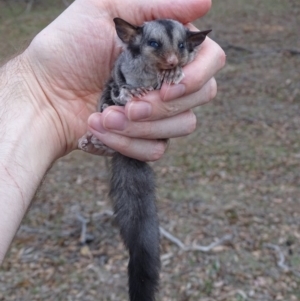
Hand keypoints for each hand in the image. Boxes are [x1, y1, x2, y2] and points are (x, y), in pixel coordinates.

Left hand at [21, 0, 223, 159]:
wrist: (43, 93)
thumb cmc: (67, 48)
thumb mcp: (103, 10)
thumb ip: (155, 6)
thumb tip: (205, 2)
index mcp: (165, 51)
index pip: (210, 60)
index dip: (197, 74)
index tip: (168, 81)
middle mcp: (168, 82)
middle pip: (202, 96)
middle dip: (164, 104)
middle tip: (132, 104)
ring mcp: (158, 114)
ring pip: (182, 126)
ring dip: (142, 126)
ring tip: (108, 116)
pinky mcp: (144, 139)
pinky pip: (157, 150)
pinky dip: (129, 143)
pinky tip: (104, 129)